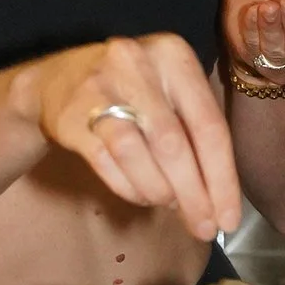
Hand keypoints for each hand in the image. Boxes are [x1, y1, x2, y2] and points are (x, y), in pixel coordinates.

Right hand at [19, 34, 242, 244]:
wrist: (55, 80)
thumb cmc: (130, 90)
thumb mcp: (168, 90)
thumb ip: (194, 132)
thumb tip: (218, 199)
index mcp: (174, 56)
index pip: (209, 125)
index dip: (222, 178)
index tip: (228, 218)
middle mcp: (138, 64)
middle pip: (174, 144)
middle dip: (193, 195)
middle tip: (203, 228)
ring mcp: (100, 88)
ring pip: (137, 154)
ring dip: (159, 191)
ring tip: (167, 203)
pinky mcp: (71, 115)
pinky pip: (106, 163)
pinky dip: (129, 188)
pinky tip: (141, 195)